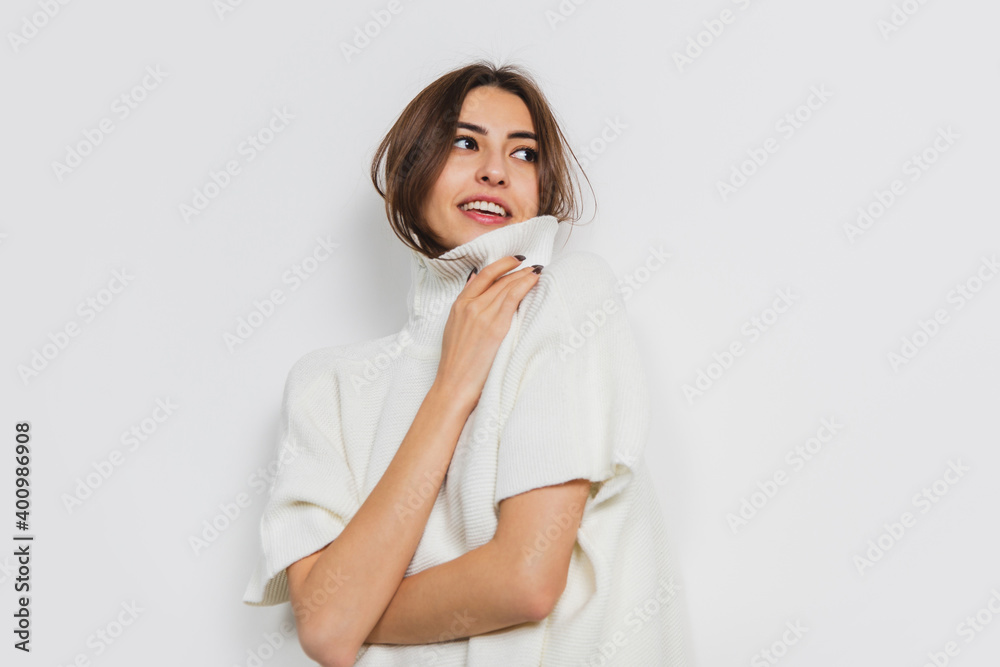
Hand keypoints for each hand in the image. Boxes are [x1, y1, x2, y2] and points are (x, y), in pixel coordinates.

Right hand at [433, 256, 542, 410]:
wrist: (454, 385)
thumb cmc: (456, 364)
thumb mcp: (454, 328)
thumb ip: (465, 307)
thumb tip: (475, 285)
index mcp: (459, 305)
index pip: (484, 275)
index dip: (502, 264)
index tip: (516, 261)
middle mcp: (470, 305)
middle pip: (499, 279)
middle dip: (518, 270)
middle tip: (534, 267)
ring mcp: (482, 314)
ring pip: (507, 286)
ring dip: (525, 276)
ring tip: (538, 272)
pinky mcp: (495, 326)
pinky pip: (513, 297)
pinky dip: (525, 284)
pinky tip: (535, 280)